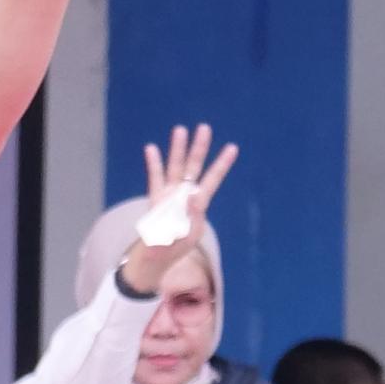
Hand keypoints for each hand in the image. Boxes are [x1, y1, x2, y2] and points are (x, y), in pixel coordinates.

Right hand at [122, 128, 232, 294]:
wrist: (157, 256)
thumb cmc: (176, 246)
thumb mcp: (189, 234)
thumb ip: (192, 214)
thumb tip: (195, 195)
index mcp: (199, 202)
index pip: (213, 179)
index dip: (222, 164)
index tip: (232, 148)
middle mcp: (185, 193)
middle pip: (193, 166)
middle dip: (199, 147)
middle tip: (204, 127)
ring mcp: (169, 194)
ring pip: (174, 167)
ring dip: (177, 149)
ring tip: (180, 129)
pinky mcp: (155, 198)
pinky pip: (154, 178)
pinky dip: (153, 163)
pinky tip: (151, 148)